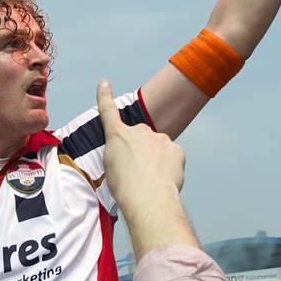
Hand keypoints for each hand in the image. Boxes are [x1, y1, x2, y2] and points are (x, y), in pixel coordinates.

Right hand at [96, 80, 184, 211]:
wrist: (148, 197)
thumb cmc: (124, 187)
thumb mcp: (111, 166)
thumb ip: (121, 153)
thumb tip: (136, 155)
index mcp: (117, 135)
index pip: (108, 111)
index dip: (105, 96)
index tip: (105, 83)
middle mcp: (138, 131)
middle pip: (140, 137)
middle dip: (140, 149)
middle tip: (137, 172)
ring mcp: (159, 138)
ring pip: (158, 147)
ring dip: (155, 160)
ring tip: (150, 180)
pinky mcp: (176, 148)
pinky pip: (172, 156)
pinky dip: (169, 166)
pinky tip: (164, 179)